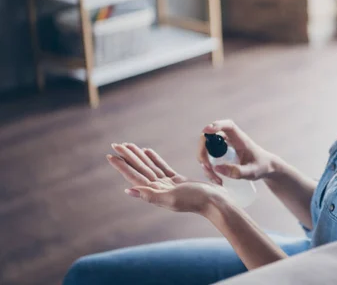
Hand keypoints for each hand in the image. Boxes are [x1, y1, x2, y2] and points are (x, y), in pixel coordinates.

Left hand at [107, 143, 231, 218]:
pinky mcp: (177, 181)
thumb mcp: (172, 199)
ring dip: (138, 156)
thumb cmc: (196, 201)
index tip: (111, 155)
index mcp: (156, 193)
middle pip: (140, 169)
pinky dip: (154, 159)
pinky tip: (147, 151)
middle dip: (127, 157)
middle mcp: (159, 189)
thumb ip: (151, 196)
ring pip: (149, 167)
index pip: (135, 176)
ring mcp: (168, 184)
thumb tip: (129, 190)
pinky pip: (162, 167)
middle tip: (115, 145)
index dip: (122, 166)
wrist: (215, 202)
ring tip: (128, 146)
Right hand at [199, 120, 280, 184]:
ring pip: (206, 148)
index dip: (217, 125)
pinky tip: (217, 180)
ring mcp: (224, 146)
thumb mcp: (252, 172)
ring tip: (216, 179)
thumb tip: (216, 168)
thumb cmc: (261, 167)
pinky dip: (208, 168)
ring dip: (205, 163)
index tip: (207, 130)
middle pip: (209, 137)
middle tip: (207, 168)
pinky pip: (208, 157)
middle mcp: (230, 139)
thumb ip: (237, 171)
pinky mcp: (221, 153)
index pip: (228, 126)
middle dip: (203, 152)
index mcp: (240, 139)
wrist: (265, 168)